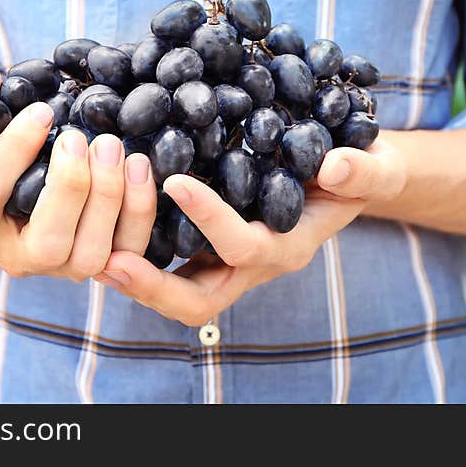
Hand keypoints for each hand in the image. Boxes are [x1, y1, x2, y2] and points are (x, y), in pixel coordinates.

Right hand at [0, 67, 157, 280]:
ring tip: (112, 146)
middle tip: (80, 137)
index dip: (13, 152)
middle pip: (46, 244)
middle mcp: (17, 258)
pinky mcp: (103, 261)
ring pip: (90, 255)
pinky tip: (137, 164)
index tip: (42, 111)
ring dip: (109, 198)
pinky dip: (139, 208)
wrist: (21, 166)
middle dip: (70, 188)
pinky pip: (129, 249)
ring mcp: (63, 265)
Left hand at [95, 138, 406, 325]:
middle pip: (197, 300)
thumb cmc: (360, 172)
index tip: (175, 180)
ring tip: (91, 249)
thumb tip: (334, 166)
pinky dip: (138, 254)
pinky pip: (170, 265)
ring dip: (135, 279)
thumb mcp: (374, 166)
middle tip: (107, 262)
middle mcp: (253, 264)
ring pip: (176, 292)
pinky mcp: (210, 248)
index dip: (210, 218)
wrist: (348, 180)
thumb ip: (361, 170)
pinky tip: (105, 226)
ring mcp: (228, 261)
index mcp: (287, 247)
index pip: (243, 246)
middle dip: (153, 288)